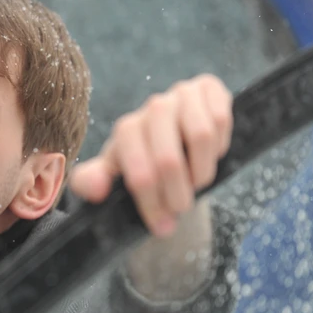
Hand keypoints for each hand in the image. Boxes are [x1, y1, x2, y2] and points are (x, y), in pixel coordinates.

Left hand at [69, 75, 232, 236]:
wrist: (173, 141)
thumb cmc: (139, 162)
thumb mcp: (111, 175)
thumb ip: (90, 182)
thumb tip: (97, 191)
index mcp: (127, 130)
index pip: (140, 174)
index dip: (152, 205)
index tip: (161, 225)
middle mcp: (153, 108)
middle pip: (170, 160)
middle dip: (177, 195)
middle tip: (180, 208)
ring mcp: (182, 94)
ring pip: (201, 137)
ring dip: (202, 172)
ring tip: (196, 183)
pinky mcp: (208, 87)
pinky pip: (222, 118)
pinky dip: (220, 145)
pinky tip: (209, 155)